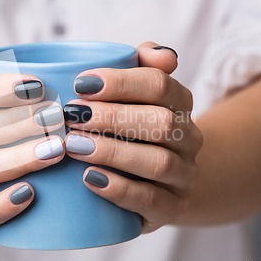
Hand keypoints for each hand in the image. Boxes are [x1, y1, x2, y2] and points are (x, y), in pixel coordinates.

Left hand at [64, 42, 201, 232]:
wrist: (158, 178)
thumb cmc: (134, 128)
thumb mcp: (136, 94)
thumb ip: (142, 66)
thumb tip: (157, 53)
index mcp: (180, 103)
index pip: (159, 84)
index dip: (120, 82)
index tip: (80, 84)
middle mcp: (189, 138)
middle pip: (160, 122)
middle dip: (112, 117)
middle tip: (72, 116)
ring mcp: (184, 175)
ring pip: (157, 162)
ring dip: (112, 152)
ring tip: (74, 146)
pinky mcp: (173, 207)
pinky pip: (151, 200)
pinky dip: (119, 189)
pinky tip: (90, 178)